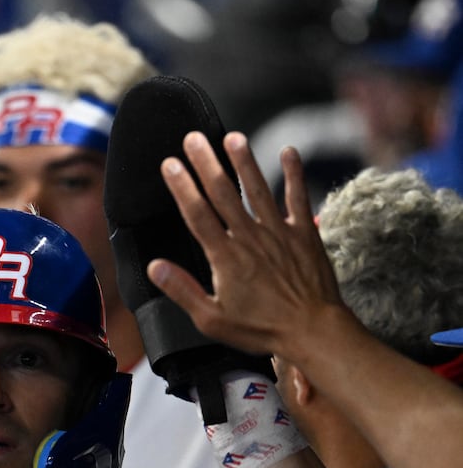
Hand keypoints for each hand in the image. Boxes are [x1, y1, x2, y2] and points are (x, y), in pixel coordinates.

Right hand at [145, 131, 346, 358]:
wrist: (311, 330)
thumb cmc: (260, 329)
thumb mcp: (212, 319)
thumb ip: (182, 290)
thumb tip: (155, 267)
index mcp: (225, 257)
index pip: (197, 214)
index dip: (182, 187)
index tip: (170, 165)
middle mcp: (250, 237)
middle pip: (223, 193)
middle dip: (206, 163)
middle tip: (193, 138)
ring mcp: (279, 232)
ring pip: (258, 188)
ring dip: (244, 161)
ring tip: (232, 137)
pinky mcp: (305, 234)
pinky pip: (297, 198)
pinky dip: (294, 174)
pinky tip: (288, 152)